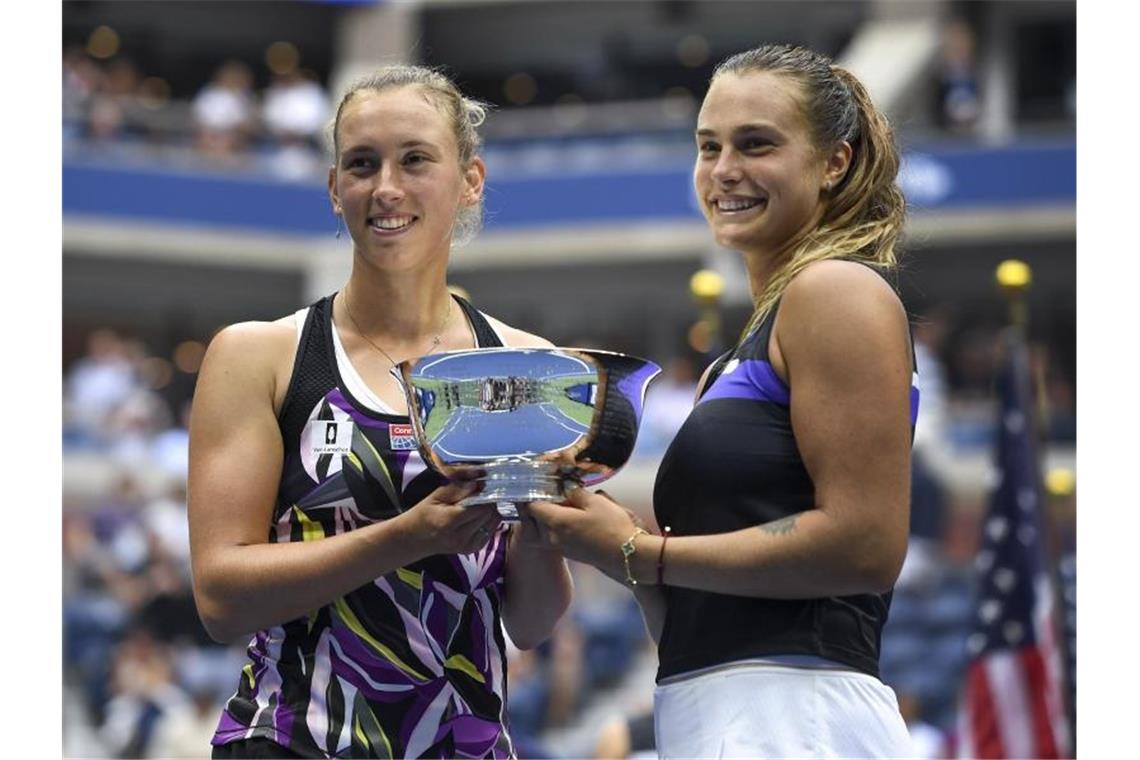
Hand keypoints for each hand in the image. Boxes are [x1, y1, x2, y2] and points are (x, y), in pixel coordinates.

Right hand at [401, 480, 502, 556]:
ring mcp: (467, 546)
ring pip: (494, 523)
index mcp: (449, 522)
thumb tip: (479, 484)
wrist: (414, 539)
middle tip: (479, 495)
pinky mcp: (472, 550)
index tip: (480, 488)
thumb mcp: (435, 497)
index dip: (484, 496)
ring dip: (490, 512)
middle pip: (489, 515)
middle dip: (488, 502)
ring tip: (478, 506)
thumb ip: (458, 489)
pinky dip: (488, 522)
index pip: (481, 508)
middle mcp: (461, 537)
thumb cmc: (423, 515)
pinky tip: (477, 517)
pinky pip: (491, 531)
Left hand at [523, 487, 641, 581]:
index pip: (531, 507)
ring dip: (539, 520)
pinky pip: (550, 539)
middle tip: (535, 494)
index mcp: (556, 522)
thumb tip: (566, 488)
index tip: (530, 485)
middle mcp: (553, 537)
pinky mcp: (569, 553)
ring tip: (550, 505)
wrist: (627, 555)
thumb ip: (576, 493)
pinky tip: (564, 518)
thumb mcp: (596, 502)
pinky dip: (550, 528)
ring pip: (539, 533)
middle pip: (530, 522)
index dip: (528, 495)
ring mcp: (560, 547)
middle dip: (529, 508)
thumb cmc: (612, 526)